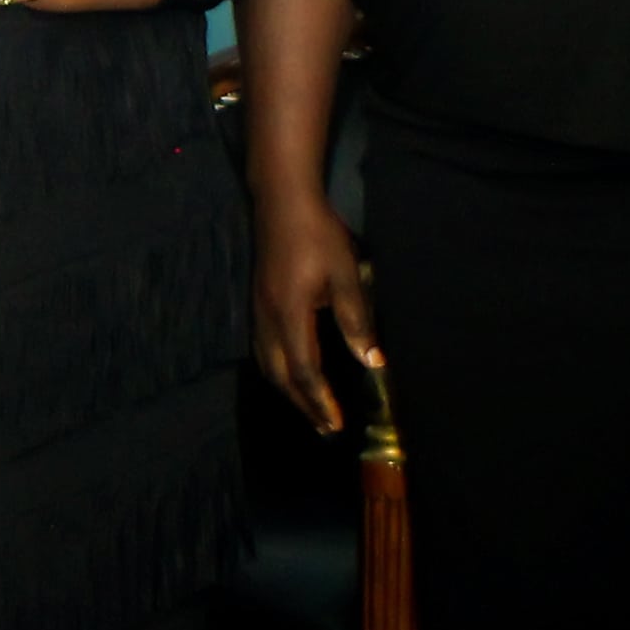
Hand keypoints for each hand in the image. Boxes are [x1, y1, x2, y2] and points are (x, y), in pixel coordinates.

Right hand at [250, 185, 383, 434]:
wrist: (282, 201)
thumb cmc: (319, 235)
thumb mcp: (346, 274)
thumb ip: (356, 319)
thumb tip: (371, 361)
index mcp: (291, 315)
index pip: (305, 370)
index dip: (320, 400)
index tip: (337, 423)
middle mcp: (268, 319)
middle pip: (281, 375)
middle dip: (303, 405)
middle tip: (325, 428)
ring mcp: (259, 311)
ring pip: (268, 364)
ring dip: (288, 391)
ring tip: (308, 408)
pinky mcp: (258, 302)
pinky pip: (263, 349)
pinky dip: (278, 371)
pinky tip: (291, 372)